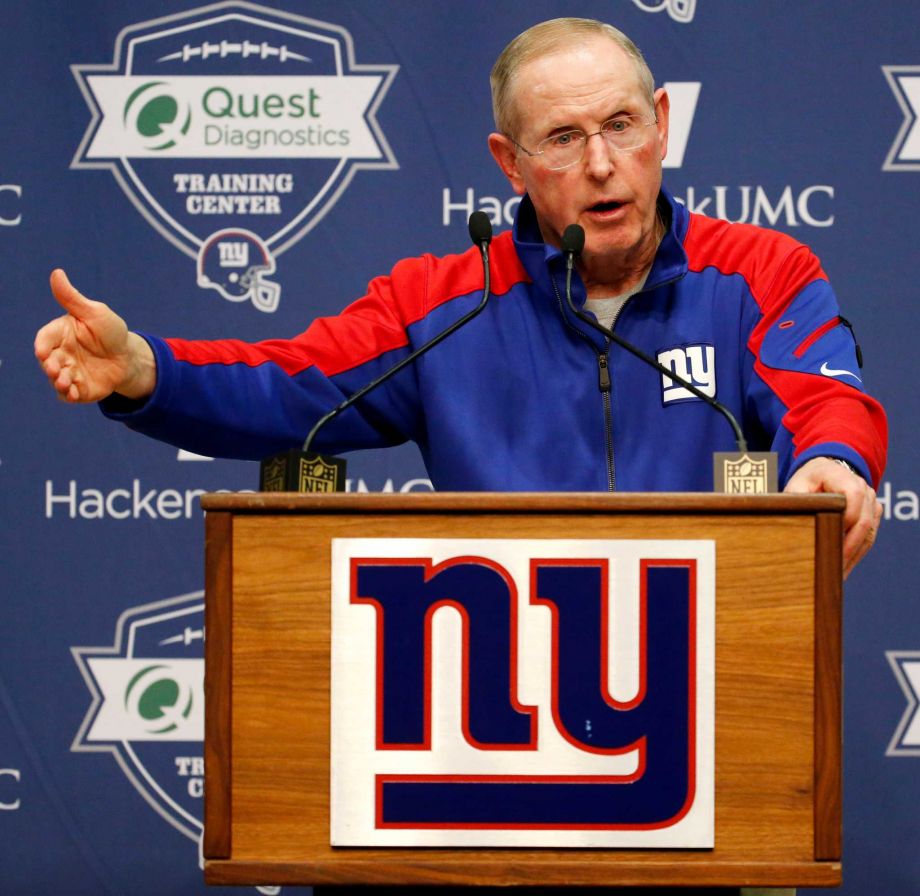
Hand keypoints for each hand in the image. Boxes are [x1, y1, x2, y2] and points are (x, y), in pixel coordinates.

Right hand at [34, 269, 155, 401]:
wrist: (129, 357)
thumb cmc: (110, 331)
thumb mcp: (94, 312)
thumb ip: (72, 298)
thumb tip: (57, 273)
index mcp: (60, 333)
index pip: (45, 338)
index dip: (42, 345)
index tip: (42, 351)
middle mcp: (60, 354)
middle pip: (47, 361)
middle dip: (49, 366)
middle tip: (54, 369)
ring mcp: (68, 372)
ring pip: (56, 379)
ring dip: (58, 381)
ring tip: (65, 382)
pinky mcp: (78, 388)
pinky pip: (69, 394)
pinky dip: (69, 395)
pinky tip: (73, 394)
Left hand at [784, 456, 881, 578]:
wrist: (824, 473)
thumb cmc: (806, 482)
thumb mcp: (795, 486)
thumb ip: (796, 501)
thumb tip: (791, 526)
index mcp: (842, 476)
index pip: (853, 496)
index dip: (844, 520)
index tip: (829, 542)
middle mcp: (863, 487)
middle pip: (864, 521)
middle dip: (848, 547)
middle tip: (832, 569)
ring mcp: (872, 501)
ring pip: (869, 533)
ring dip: (853, 555)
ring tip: (835, 575)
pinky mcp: (874, 514)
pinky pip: (869, 537)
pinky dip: (856, 553)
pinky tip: (842, 568)